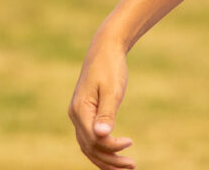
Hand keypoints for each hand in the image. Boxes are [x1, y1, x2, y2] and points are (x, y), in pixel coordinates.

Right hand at [69, 34, 134, 168]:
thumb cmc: (110, 66)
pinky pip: (91, 138)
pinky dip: (101, 149)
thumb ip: (107, 112)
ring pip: (89, 146)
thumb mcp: (112, 88)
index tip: (130, 143)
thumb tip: (102, 136)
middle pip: (90, 147)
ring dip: (106, 159)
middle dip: (110, 160)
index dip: (111, 146)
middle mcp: (76, 117)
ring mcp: (80, 116)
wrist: (105, 49)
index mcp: (80, 111)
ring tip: (126, 167)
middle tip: (132, 166)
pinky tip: (115, 154)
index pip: (93, 139)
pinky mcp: (86, 114)